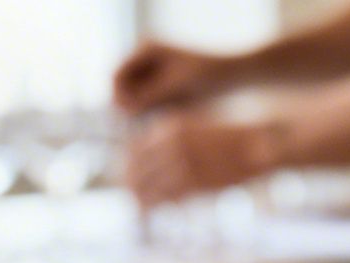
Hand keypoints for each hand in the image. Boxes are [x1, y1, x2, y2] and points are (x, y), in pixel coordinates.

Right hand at [114, 41, 231, 113]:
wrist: (233, 76)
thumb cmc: (208, 77)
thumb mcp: (176, 87)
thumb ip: (148, 97)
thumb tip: (123, 109)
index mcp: (146, 49)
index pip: (117, 75)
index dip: (119, 97)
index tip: (130, 116)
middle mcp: (143, 58)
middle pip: (122, 87)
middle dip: (129, 105)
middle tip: (141, 125)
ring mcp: (150, 72)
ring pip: (133, 98)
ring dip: (140, 111)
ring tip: (155, 124)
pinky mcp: (159, 86)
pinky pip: (146, 102)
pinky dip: (151, 112)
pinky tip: (163, 121)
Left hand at [123, 113, 283, 206]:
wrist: (259, 144)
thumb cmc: (232, 138)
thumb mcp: (197, 128)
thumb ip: (175, 140)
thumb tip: (156, 158)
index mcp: (169, 126)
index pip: (134, 148)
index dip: (130, 165)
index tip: (132, 176)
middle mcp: (170, 143)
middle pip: (136, 168)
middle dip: (132, 183)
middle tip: (133, 195)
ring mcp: (181, 163)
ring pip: (146, 185)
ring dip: (141, 197)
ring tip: (140, 206)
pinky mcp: (193, 182)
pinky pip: (164, 196)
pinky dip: (156, 204)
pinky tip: (154, 209)